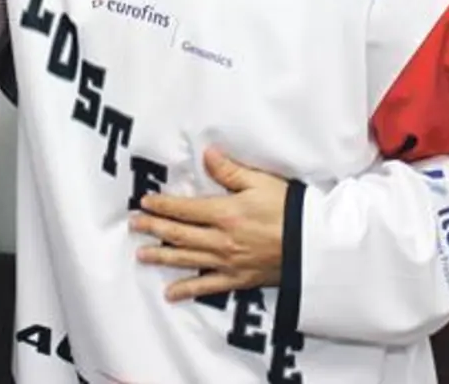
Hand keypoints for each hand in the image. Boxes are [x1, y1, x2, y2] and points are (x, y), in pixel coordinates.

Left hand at [131, 146, 288, 301]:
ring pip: (187, 259)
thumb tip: (208, 154)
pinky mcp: (238, 279)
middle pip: (179, 234)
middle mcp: (221, 240)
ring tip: (141, 255)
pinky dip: (187, 290)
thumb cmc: (289, 209)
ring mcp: (228, 262)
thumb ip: (231, 170)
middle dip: (154, 228)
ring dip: (162, 256)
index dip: (162, 206)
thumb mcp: (261, 182)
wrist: (314, 244)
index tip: (145, 203)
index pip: (184, 209)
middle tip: (134, 225)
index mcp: (225, 213)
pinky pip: (208, 286)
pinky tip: (170, 294)